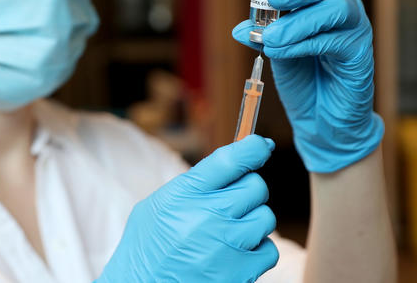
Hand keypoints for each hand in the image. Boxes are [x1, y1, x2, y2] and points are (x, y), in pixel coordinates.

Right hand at [97, 135, 278, 282]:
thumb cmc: (147, 248)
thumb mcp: (157, 206)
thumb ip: (193, 185)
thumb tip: (232, 165)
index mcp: (186, 193)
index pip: (232, 159)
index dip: (253, 147)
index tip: (260, 146)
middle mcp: (210, 215)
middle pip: (256, 186)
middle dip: (247, 190)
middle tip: (231, 202)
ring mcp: (228, 245)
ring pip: (266, 217)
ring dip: (252, 222)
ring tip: (229, 231)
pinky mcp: (242, 273)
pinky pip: (269, 250)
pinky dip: (257, 251)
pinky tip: (234, 253)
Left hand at [232, 0, 383, 172]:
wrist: (321, 117)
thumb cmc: (301, 76)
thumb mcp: (274, 48)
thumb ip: (261, 33)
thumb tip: (240, 27)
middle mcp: (336, 3)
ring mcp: (352, 25)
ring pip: (331, 9)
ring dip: (296, 22)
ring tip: (269, 37)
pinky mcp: (359, 51)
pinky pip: (334, 40)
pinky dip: (305, 44)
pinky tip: (283, 51)